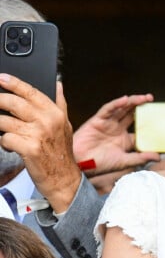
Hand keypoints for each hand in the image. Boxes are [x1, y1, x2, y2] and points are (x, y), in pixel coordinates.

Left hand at [0, 74, 80, 213]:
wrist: (64, 180)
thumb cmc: (61, 154)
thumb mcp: (65, 126)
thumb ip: (60, 104)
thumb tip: (57, 85)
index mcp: (56, 114)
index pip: (31, 92)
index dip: (13, 83)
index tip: (1, 78)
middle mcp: (48, 122)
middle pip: (13, 103)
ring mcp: (38, 135)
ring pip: (4, 121)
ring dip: (0, 127)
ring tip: (6, 131)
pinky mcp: (29, 149)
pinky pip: (5, 139)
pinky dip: (4, 143)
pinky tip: (11, 146)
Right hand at [73, 93, 159, 175]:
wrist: (81, 163)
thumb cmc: (99, 163)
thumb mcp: (124, 161)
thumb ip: (140, 158)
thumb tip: (157, 156)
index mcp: (125, 139)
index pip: (139, 129)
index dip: (149, 123)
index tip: (160, 119)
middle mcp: (117, 129)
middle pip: (132, 114)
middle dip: (142, 106)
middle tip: (151, 100)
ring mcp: (108, 124)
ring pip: (122, 109)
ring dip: (132, 102)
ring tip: (143, 98)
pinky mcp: (97, 120)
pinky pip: (108, 110)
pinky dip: (116, 104)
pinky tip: (125, 100)